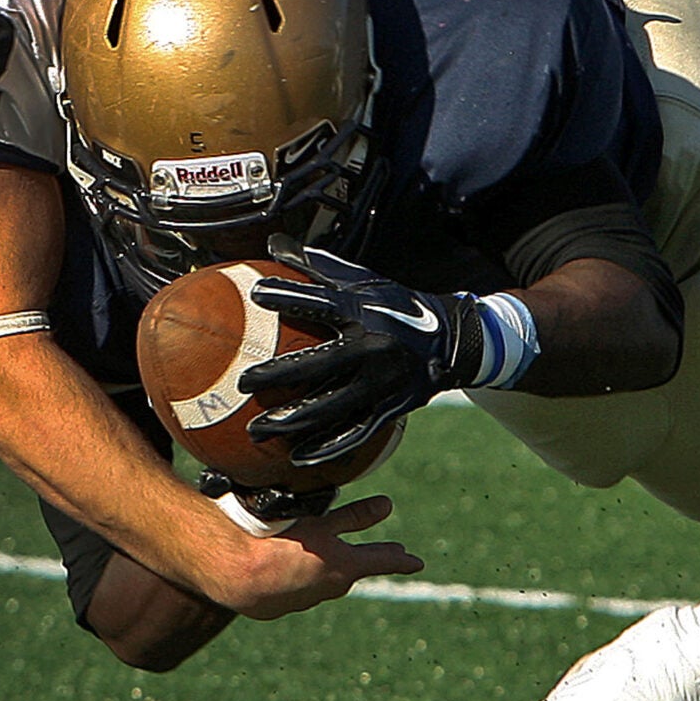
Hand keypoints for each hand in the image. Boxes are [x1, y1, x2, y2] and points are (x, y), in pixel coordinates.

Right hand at [215, 494, 424, 619]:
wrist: (233, 574)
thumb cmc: (277, 542)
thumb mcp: (320, 523)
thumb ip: (353, 517)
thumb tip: (387, 507)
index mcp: (345, 567)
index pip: (382, 561)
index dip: (401, 560)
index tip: (417, 562)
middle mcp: (330, 589)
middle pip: (354, 570)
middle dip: (369, 559)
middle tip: (390, 554)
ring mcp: (305, 600)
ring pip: (322, 579)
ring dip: (325, 566)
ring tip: (326, 552)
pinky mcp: (279, 607)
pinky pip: (295, 587)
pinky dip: (294, 575)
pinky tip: (282, 566)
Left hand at [242, 238, 484, 465]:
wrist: (455, 341)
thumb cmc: (398, 306)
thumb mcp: (367, 281)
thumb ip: (320, 267)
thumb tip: (275, 243)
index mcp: (364, 312)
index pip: (320, 302)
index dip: (288, 296)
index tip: (258, 295)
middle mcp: (373, 347)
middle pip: (318, 364)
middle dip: (277, 375)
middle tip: (244, 383)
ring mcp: (383, 382)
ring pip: (332, 407)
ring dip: (292, 420)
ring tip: (258, 431)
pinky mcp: (392, 408)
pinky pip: (356, 433)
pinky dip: (327, 447)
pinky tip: (299, 457)